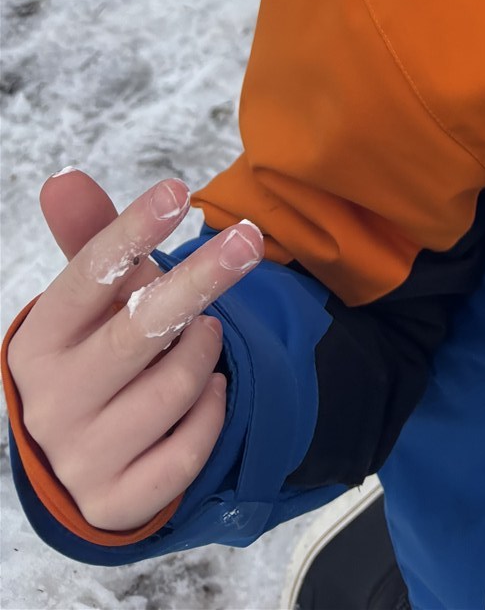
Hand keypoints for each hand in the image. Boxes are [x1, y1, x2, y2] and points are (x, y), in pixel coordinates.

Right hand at [6, 171, 261, 531]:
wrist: (81, 465)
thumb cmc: (94, 359)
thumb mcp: (88, 306)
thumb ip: (90, 241)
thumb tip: (64, 179)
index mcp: (37, 343)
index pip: (89, 277)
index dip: (133, 231)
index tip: (178, 192)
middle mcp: (50, 402)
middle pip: (140, 329)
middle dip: (201, 279)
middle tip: (249, 240)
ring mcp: (80, 457)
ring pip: (176, 386)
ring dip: (204, 352)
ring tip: (203, 337)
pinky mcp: (116, 501)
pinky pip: (189, 449)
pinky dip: (212, 412)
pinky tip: (210, 392)